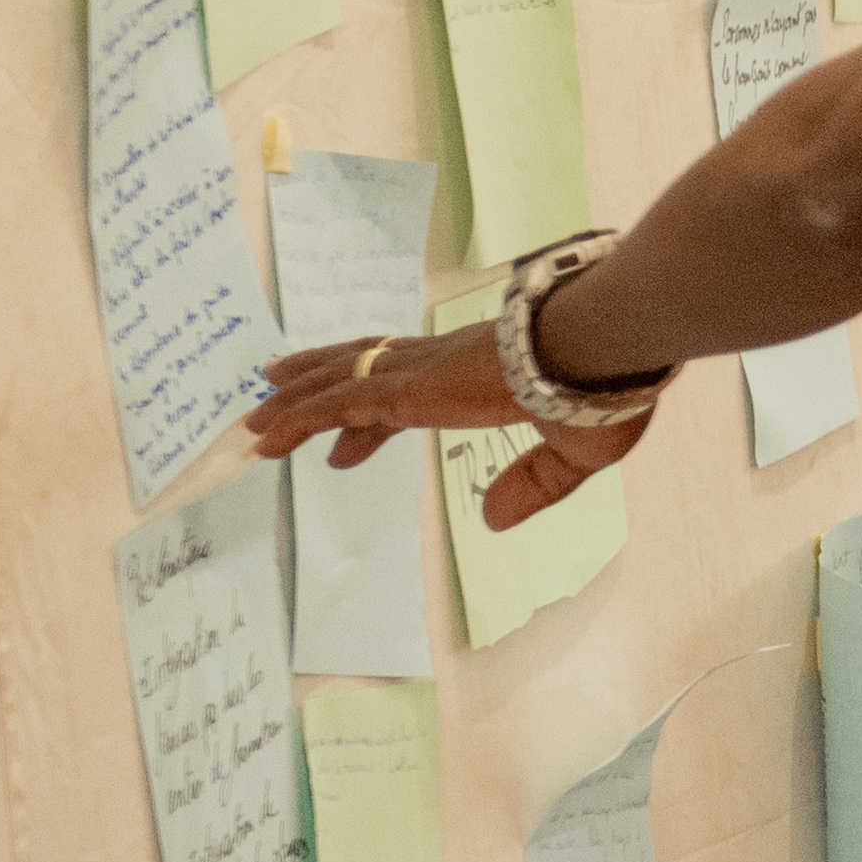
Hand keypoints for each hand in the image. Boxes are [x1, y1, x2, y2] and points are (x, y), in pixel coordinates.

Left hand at [246, 326, 655, 527]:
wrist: (605, 341)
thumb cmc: (606, 388)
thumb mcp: (578, 451)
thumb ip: (533, 485)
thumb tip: (491, 520)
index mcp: (483, 372)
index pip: (413, 388)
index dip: (373, 416)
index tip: (347, 447)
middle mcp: (446, 363)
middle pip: (366, 369)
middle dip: (321, 382)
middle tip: (278, 393)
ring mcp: (426, 372)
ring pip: (342, 380)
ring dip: (295, 398)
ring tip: (255, 412)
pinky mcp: (412, 388)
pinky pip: (338, 402)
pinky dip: (297, 416)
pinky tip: (265, 434)